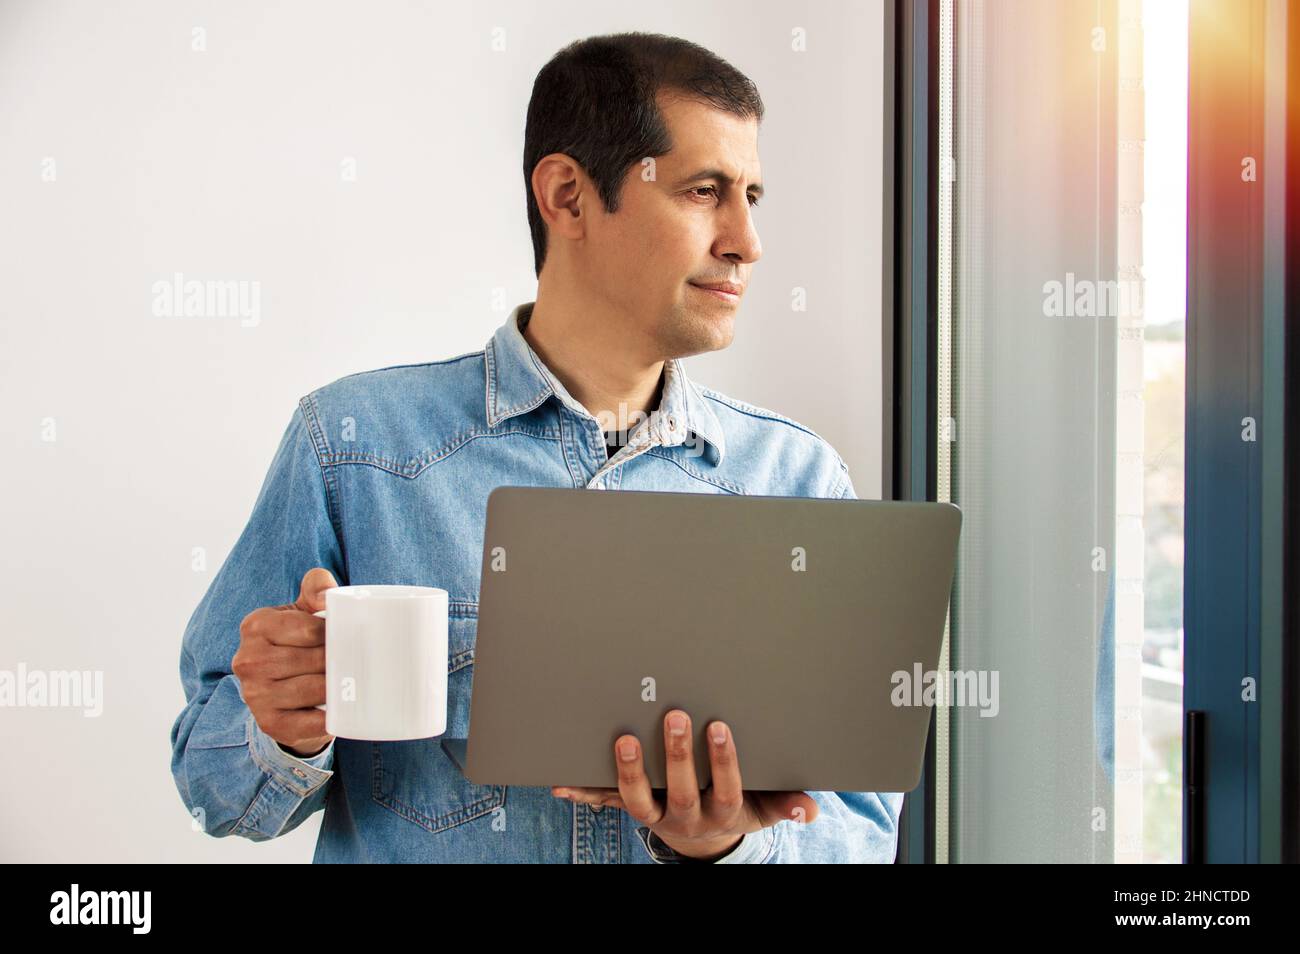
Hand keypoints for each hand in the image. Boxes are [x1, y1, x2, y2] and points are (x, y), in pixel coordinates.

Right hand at [232, 568, 337, 756]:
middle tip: (362, 661)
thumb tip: (328, 595)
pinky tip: (340, 713)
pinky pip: (309, 723)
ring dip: (339, 688)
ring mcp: (256, 694)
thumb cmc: (298, 640)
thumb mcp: (303, 608)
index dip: (337, 633)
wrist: (281, 687)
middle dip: (343, 660)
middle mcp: (248, 660)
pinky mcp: (269, 723)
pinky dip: (329, 720)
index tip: (353, 636)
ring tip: (354, 682)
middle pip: (315, 660)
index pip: (310, 629)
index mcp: (256, 626)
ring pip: (316, 689)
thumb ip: (316, 587)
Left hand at [551, 709, 817, 860]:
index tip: (719, 726)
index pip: (727, 787)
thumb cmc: (740, 805)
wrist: (705, 834)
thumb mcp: (767, 807)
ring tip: (624, 740)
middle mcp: (686, 815)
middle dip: (676, 755)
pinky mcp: (632, 806)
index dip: (723, 760)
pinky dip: (583, 794)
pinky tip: (562, 783)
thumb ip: (786, 801)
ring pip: (637, 800)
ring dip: (628, 772)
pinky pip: (605, 802)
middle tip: (674, 715)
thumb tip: (809, 809)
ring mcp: (656, 813)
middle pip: (680, 790)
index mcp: (723, 809)